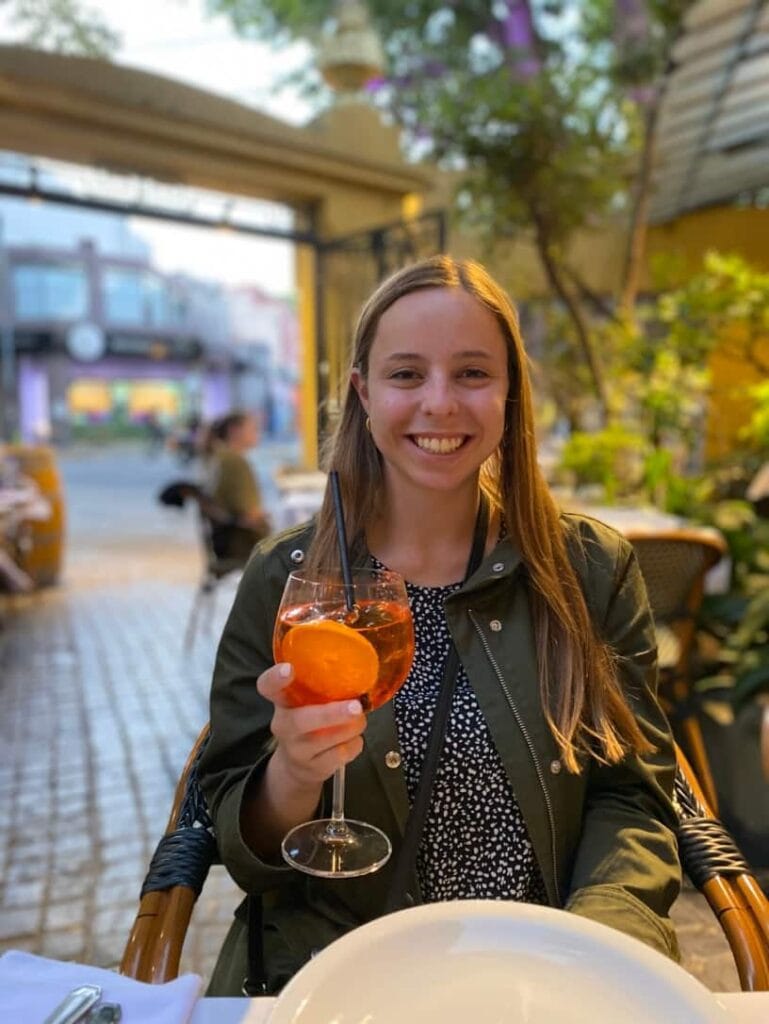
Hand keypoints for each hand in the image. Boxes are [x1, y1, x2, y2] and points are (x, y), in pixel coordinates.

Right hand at [257, 662, 366, 789]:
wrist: (297, 766)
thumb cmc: (307, 721)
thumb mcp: (304, 702)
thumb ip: (319, 686)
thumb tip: (356, 667)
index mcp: (282, 702)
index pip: (267, 686)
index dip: (275, 678)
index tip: (288, 669)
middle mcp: (284, 725)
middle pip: (301, 721)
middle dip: (332, 714)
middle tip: (356, 707)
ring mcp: (297, 750)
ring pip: (329, 739)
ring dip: (353, 727)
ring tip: (359, 719)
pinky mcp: (314, 768)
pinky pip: (342, 754)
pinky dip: (354, 743)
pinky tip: (352, 739)